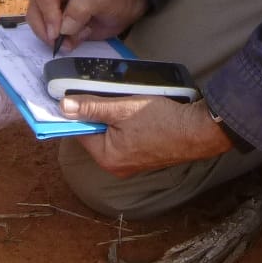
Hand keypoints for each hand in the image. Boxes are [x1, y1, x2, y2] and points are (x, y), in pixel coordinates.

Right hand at [25, 0, 146, 50]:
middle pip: (35, 10)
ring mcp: (53, 6)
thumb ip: (81, 8)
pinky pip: (49, 34)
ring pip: (38, 24)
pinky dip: (62, 41)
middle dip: (47, 30)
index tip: (58, 33)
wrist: (126, 7)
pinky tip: (79, 37)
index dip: (48, 15)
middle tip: (62, 43)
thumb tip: (63, 28)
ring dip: (55, 38)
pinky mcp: (57, 21)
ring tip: (78, 37)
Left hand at [60, 95, 231, 176]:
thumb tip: (64, 107)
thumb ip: (92, 107)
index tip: (79, 96)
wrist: (197, 131)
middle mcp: (116, 166)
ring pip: (111, 134)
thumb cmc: (163, 121)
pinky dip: (127, 125)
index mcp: (107, 158)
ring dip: (114, 118)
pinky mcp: (143, 157)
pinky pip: (125, 139)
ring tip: (129, 104)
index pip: (80, 132)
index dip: (79, 112)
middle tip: (113, 98)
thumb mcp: (122, 108)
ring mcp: (131, 163)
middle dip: (100, 114)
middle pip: (95, 134)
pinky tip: (139, 114)